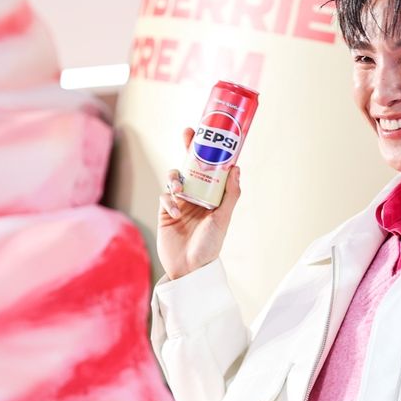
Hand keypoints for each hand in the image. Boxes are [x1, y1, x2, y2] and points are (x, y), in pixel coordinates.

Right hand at [157, 128, 242, 279]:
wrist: (188, 268)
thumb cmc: (209, 246)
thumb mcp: (223, 219)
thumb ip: (230, 195)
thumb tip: (236, 168)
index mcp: (213, 196)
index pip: (212, 168)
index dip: (211, 150)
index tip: (211, 133)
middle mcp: (197, 196)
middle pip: (191, 165)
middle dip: (188, 147)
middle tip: (188, 132)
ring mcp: (180, 202)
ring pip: (175, 177)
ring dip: (176, 177)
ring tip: (180, 188)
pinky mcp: (165, 211)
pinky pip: (164, 196)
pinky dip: (168, 200)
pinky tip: (175, 212)